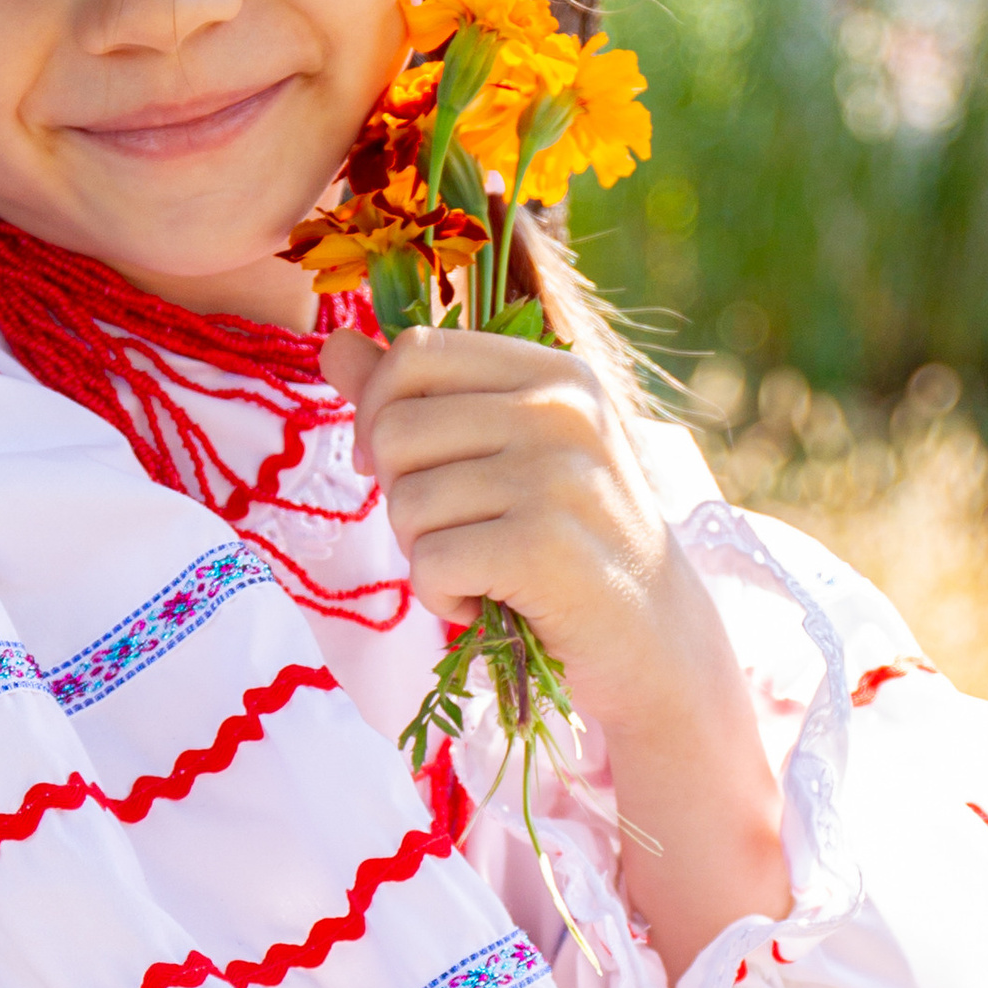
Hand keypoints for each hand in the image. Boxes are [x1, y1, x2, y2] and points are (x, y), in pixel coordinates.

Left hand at [321, 324, 790, 979]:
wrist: (654, 642)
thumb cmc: (570, 548)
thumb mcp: (504, 457)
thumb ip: (417, 399)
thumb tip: (332, 344)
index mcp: (555, 374)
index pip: (416, 351)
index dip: (379, 412)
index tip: (400, 468)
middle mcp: (563, 411)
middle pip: (397, 428)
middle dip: (401, 496)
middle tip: (455, 534)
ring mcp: (558, 476)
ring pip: (407, 501)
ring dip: (424, 554)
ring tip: (481, 571)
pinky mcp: (544, 547)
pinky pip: (429, 562)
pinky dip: (442, 598)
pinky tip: (485, 604)